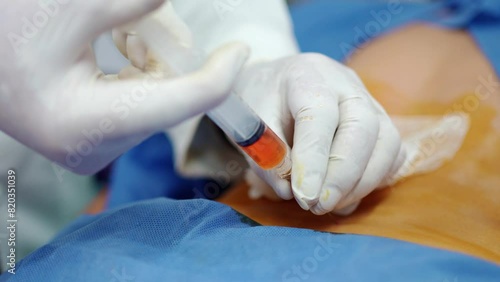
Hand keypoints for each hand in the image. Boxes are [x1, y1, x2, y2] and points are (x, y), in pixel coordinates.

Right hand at [0, 0, 248, 173]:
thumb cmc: (7, 36)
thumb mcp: (66, 12)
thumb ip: (125, 6)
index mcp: (88, 124)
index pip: (179, 105)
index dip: (217, 76)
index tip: (240, 50)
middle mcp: (98, 148)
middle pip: (168, 96)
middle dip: (165, 52)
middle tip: (138, 24)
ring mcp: (99, 146)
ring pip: (158, 95)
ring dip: (150, 56)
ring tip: (116, 33)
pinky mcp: (101, 137)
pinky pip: (143, 98)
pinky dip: (140, 67)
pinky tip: (117, 47)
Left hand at [236, 54, 405, 214]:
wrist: (275, 81)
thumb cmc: (260, 102)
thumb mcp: (247, 125)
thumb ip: (266, 157)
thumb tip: (290, 192)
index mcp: (305, 74)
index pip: (319, 113)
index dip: (314, 158)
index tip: (303, 195)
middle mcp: (343, 81)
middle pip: (363, 126)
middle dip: (344, 175)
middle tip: (318, 206)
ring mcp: (367, 99)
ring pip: (387, 140)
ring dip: (362, 183)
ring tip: (329, 205)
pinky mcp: (378, 119)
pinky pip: (392, 151)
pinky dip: (374, 179)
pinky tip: (346, 195)